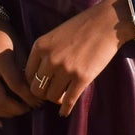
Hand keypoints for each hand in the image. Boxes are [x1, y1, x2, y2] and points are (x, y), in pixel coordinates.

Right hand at [0, 22, 36, 127]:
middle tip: (31, 108)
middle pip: (1, 100)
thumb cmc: (6, 36)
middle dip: (19, 108)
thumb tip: (38, 92)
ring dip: (6, 114)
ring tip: (19, 111)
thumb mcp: (19, 48)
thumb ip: (25, 70)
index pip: (17, 86)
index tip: (40, 101)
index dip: (30, 98)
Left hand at [24, 0, 129, 118]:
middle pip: (37, 89)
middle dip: (43, 94)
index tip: (42, 86)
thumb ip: (45, 52)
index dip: (34, 83)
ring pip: (52, 97)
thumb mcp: (55, 35)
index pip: (28, 75)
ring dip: (56, 99)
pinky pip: (69, 100)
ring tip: (62, 96)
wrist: (107, 22)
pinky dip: (66, 109)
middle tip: (51, 93)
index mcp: (40, 47)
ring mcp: (66, 69)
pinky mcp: (82, 78)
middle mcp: (50, 59)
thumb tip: (39, 75)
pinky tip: (65, 112)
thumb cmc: (82, 27)